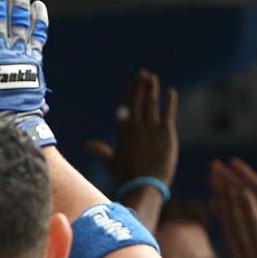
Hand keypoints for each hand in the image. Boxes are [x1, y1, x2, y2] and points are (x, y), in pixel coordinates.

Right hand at [86, 69, 177, 185]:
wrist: (145, 184)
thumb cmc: (127, 177)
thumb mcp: (110, 164)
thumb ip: (100, 151)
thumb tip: (86, 145)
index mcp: (122, 133)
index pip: (124, 108)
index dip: (128, 94)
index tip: (131, 84)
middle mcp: (135, 127)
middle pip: (137, 101)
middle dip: (139, 86)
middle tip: (143, 73)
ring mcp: (150, 129)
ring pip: (151, 103)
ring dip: (151, 89)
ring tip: (152, 77)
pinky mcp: (165, 133)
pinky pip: (168, 113)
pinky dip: (169, 102)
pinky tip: (170, 92)